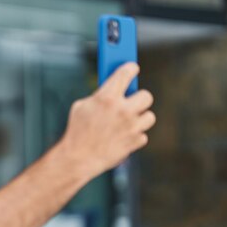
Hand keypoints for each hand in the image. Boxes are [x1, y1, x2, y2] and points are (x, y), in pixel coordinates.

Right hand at [59, 62, 154, 178]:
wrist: (78, 158)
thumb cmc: (77, 131)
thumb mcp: (82, 106)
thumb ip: (100, 95)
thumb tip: (113, 88)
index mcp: (107, 97)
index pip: (127, 72)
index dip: (130, 68)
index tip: (132, 68)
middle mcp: (123, 110)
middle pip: (146, 95)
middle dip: (139, 98)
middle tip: (131, 100)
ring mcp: (131, 127)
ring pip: (149, 116)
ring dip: (139, 118)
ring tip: (127, 120)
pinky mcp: (135, 141)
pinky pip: (142, 134)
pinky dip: (134, 136)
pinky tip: (122, 137)